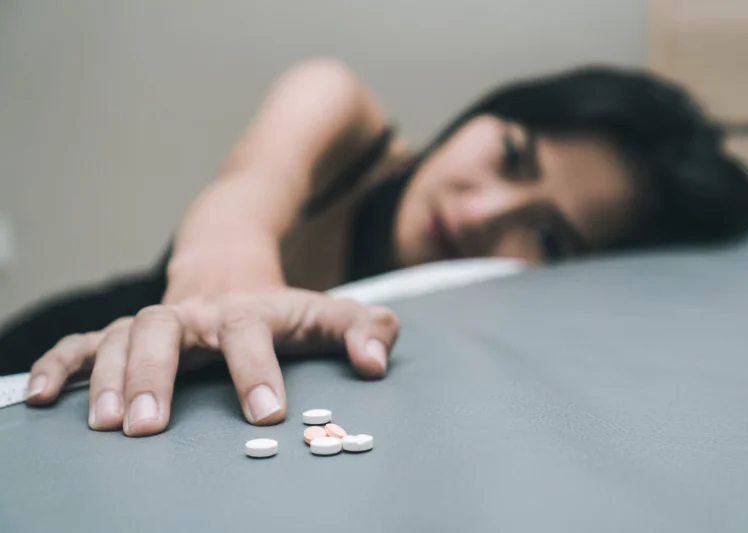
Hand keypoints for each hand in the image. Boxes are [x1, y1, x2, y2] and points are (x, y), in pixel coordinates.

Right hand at [25, 288, 399, 436]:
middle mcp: (196, 316)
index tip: (267, 413)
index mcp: (248, 312)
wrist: (232, 276)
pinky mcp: (127, 332)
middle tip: (148, 427)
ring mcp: (158, 322)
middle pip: (165, 331)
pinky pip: (84, 342)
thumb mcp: (330, 314)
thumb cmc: (283, 311)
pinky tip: (42, 395)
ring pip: (121, 336)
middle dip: (154, 376)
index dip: (257, 371)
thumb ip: (365, 329)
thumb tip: (377, 361)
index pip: (249, 334)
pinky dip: (61, 364)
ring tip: (103, 424)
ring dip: (105, 376)